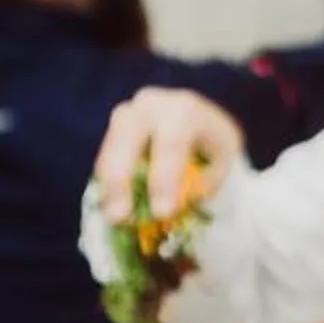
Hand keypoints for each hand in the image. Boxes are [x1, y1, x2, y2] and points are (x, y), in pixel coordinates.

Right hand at [95, 89, 245, 224]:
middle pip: (129, 136)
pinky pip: (106, 153)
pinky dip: (106, 180)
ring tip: (112, 217)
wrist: (201, 122)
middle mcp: (153, 104)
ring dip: (108, 184)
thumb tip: (170, 216)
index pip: (172, 142)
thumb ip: (196, 186)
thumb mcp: (217, 167)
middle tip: (120, 217)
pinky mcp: (116, 126)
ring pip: (111, 145)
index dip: (164, 178)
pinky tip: (109, 204)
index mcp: (186, 110)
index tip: (162, 212)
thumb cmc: (213, 149)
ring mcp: (130, 112)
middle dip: (121, 178)